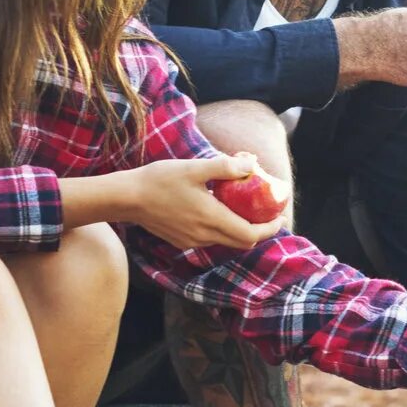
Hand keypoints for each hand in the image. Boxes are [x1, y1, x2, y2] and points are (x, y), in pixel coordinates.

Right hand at [122, 153, 286, 249]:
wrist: (126, 198)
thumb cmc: (159, 180)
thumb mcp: (194, 168)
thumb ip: (225, 167)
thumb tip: (252, 164)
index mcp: (212, 219)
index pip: (252, 235)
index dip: (270, 228)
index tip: (280, 217)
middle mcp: (205, 236)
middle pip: (242, 242)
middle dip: (260, 230)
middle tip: (268, 213)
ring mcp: (192, 241)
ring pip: (226, 241)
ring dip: (241, 229)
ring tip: (246, 208)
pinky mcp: (181, 240)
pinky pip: (210, 238)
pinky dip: (223, 229)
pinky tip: (219, 210)